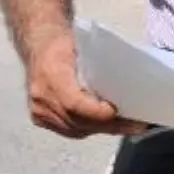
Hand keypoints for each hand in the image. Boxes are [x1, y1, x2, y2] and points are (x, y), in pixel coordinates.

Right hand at [26, 30, 144, 138]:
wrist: (38, 45)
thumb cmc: (62, 43)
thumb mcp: (82, 46)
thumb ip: (98, 66)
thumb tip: (127, 82)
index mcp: (51, 74)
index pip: (73, 103)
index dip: (96, 112)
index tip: (116, 112)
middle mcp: (41, 95)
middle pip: (78, 121)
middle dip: (109, 125)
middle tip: (135, 125)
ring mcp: (39, 110)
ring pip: (76, 129)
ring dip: (102, 129)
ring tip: (126, 126)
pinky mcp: (40, 118)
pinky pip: (69, 130)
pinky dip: (89, 129)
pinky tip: (105, 125)